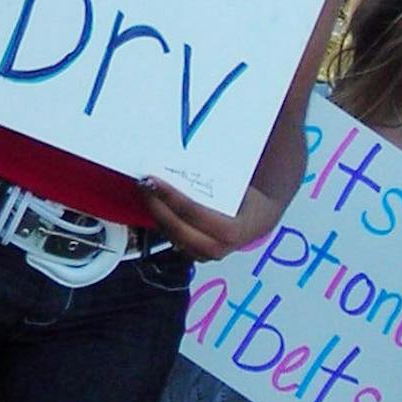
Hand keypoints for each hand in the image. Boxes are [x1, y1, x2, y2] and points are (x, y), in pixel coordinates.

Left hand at [140, 172, 271, 261]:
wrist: (258, 219)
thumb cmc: (248, 197)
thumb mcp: (239, 184)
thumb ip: (216, 173)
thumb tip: (190, 145)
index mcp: (232, 230)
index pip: (194, 213)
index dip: (170, 196)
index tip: (153, 179)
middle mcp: (218, 248)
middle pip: (177, 228)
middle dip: (156, 205)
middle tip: (144, 183)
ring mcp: (205, 255)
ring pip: (171, 236)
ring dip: (155, 213)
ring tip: (145, 191)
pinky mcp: (194, 255)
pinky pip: (172, 239)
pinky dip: (161, 220)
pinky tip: (153, 203)